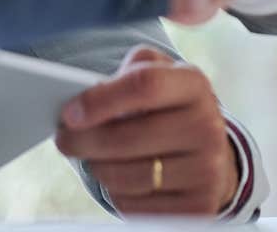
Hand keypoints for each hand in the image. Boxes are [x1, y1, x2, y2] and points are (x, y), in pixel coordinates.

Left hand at [56, 47, 240, 216]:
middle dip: (84, 140)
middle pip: (128, 137)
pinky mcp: (197, 207)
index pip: (144, 85)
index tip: (69, 112)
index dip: (100, 99)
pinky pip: (136, 204)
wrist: (213, 155)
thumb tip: (89, 98)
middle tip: (63, 139)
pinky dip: (117, 193)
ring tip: (90, 157)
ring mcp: (206, 170)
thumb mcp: (161, 76)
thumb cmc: (171, 109)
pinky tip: (117, 178)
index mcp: (195, 85)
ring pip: (127, 176)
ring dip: (97, 167)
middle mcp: (207, 127)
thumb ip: (131, 70)